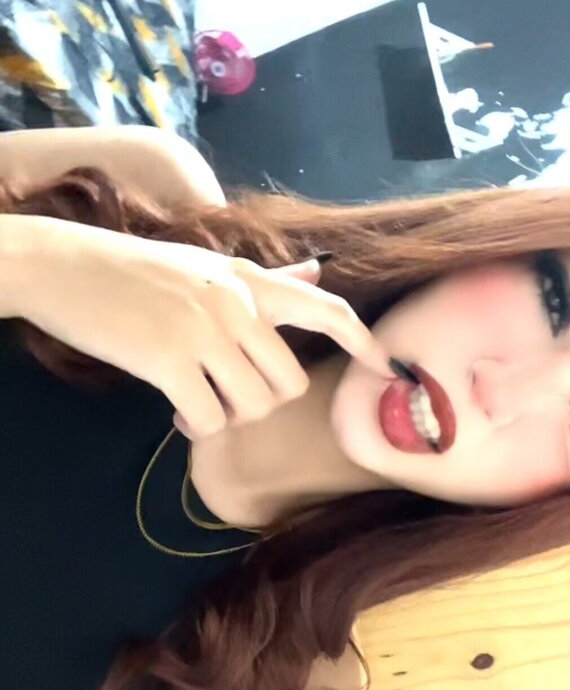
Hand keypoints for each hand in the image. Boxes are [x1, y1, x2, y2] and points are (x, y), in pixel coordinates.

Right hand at [18, 217, 390, 437]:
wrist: (65, 267)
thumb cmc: (135, 270)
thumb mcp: (206, 264)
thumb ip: (267, 277)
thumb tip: (317, 269)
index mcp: (248, 279)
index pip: (325, 308)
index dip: (361, 341)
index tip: (383, 366)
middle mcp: (236, 304)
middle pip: (288, 384)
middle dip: (262, 401)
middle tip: (228, 394)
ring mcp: (205, 332)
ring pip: (253, 406)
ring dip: (228, 414)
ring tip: (199, 399)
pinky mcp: (170, 362)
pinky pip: (212, 419)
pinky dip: (198, 424)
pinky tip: (177, 410)